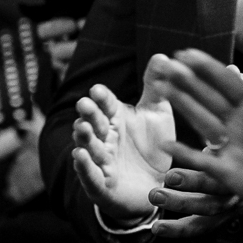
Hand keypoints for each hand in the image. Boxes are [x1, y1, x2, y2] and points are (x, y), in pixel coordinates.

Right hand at [70, 58, 177, 224]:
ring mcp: (101, 161)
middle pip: (94, 123)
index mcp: (116, 118)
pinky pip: (90, 176)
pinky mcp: (101, 185)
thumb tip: (163, 56)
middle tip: (85, 104)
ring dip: (84, 138)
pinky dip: (84, 167)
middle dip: (89, 114)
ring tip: (82, 129)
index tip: (98, 90)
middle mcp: (105, 138)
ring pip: (88, 147)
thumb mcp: (158, 114)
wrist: (157, 186)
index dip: (101, 98)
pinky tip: (79, 158)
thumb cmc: (153, 145)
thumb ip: (156, 87)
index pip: (106, 104)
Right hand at [149, 49, 242, 226]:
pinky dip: (186, 153)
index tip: (185, 53)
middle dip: (187, 81)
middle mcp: (238, 124)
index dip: (207, 68)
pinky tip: (167, 144)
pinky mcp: (229, 171)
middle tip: (165, 65)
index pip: (227, 83)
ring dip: (183, 105)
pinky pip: (204, 161)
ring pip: (202, 121)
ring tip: (163, 88)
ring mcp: (231, 146)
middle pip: (209, 97)